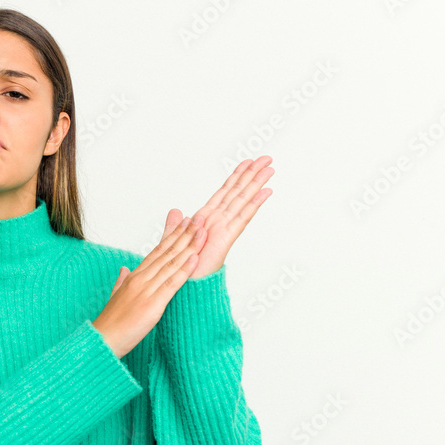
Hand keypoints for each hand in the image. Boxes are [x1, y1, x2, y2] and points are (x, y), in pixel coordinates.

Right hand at [92, 214, 207, 357]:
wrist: (102, 340)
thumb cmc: (110, 323)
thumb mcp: (115, 297)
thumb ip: (121, 281)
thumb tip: (125, 269)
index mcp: (134, 277)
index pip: (157, 251)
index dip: (172, 236)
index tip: (185, 224)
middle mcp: (140, 279)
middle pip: (166, 252)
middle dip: (184, 234)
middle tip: (199, 219)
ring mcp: (146, 290)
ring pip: (171, 264)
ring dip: (189, 247)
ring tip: (202, 232)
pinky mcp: (152, 305)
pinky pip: (171, 284)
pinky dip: (184, 271)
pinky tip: (195, 259)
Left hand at [175, 155, 273, 278]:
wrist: (184, 286)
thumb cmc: (182, 267)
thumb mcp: (174, 239)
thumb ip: (175, 225)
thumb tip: (175, 211)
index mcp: (206, 218)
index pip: (225, 191)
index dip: (236, 176)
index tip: (247, 162)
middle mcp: (218, 220)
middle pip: (238, 191)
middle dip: (252, 174)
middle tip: (266, 158)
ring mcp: (224, 227)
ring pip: (243, 200)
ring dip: (257, 184)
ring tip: (269, 168)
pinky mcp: (227, 237)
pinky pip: (243, 217)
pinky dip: (254, 204)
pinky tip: (265, 192)